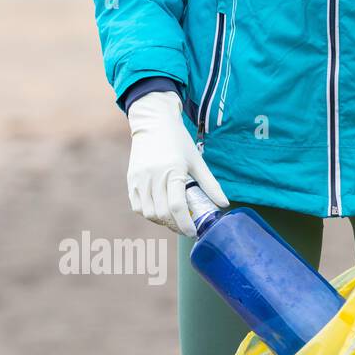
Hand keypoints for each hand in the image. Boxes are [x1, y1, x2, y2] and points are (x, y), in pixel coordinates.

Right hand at [126, 91, 228, 235]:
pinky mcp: (131, 180)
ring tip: (173, 219)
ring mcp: (139, 179)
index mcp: (172, 171)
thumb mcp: (197, 161)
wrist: (153, 122)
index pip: (177, 206)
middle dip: (175, 225)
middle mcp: (153, 176)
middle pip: (162, 213)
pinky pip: (137, 206)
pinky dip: (148, 214)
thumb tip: (224, 205)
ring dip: (162, 221)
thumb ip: (210, 184)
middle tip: (186, 227)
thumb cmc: (178, 141)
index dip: (185, 224)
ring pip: (148, 213)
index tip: (193, 232)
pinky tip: (159, 211)